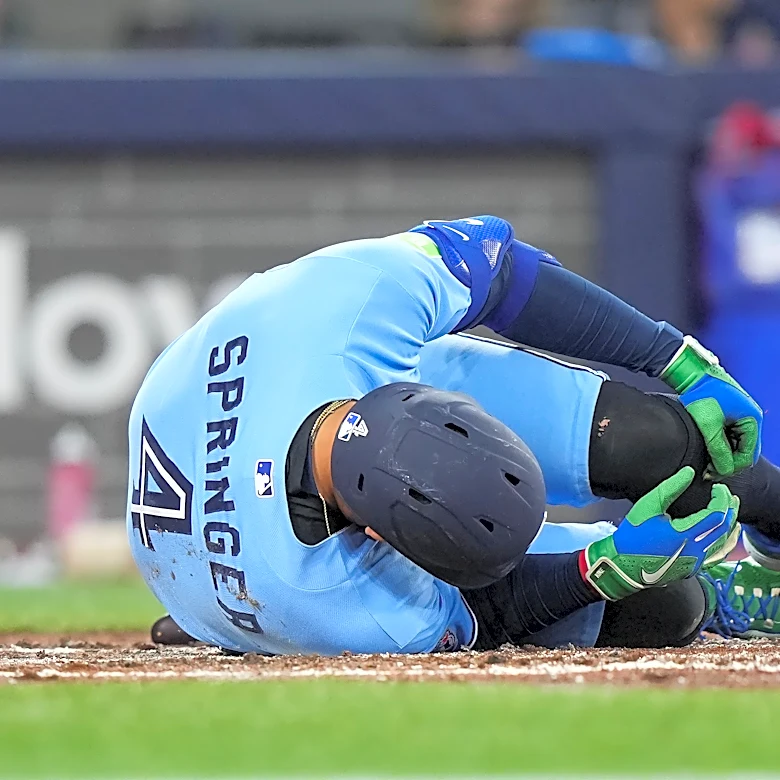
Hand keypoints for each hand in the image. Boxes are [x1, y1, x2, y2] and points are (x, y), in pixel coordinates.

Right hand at [583, 466, 739, 600]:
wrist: (624, 565)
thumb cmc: (633, 536)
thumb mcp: (647, 506)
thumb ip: (669, 488)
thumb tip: (688, 473)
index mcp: (684, 534)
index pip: (716, 514)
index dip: (721, 498)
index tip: (718, 488)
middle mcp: (695, 551)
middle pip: (724, 527)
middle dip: (729, 508)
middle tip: (726, 494)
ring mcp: (696, 562)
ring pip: (725, 542)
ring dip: (731, 523)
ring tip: (731, 509)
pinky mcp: (693, 569)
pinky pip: (718, 555)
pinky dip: (726, 541)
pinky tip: (727, 533)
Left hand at [661, 336, 761, 475]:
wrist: (692, 375)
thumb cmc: (702, 394)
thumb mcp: (708, 425)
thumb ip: (718, 449)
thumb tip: (724, 470)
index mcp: (752, 420)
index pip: (747, 455)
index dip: (730, 467)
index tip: (712, 473)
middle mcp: (750, 418)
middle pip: (743, 451)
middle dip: (726, 462)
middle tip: (708, 470)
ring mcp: (740, 416)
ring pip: (735, 445)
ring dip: (722, 454)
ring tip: (705, 460)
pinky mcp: (729, 415)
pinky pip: (729, 436)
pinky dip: (719, 445)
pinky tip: (706, 448)